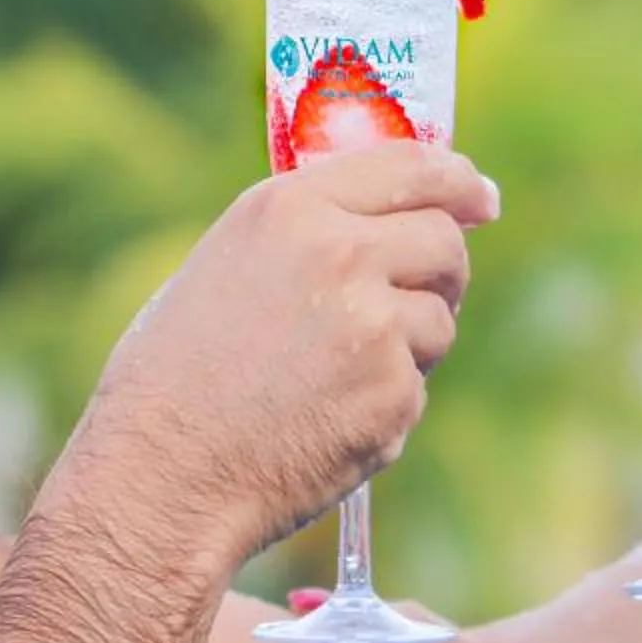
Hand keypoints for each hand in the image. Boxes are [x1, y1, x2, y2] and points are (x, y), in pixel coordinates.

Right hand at [47, 144, 499, 571]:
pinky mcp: (393, 394)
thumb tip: (386, 226)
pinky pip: (414, 388)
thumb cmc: (174, 377)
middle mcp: (340, 254)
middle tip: (423, 295)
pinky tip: (320, 421)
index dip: (457, 182)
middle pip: (445, 241)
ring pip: (438, 321)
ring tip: (327, 376)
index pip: (410, 166)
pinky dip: (383, 406)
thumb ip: (308, 234)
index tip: (479, 198)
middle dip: (443, 271)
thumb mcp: (227, 265)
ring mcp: (374, 325)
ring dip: (407, 346)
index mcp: (289, 209)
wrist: (162, 476)